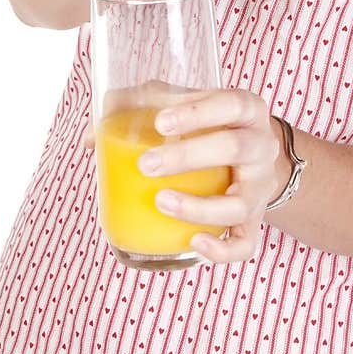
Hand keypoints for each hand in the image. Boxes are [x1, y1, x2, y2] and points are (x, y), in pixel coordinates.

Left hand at [84, 88, 282, 265]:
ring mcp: (260, 188)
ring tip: (161, 201)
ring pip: (241, 204)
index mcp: (247, 110)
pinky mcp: (255, 221)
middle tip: (147, 164)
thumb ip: (139, 106)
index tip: (160, 122)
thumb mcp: (184, 105)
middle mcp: (261, 146)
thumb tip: (91, 137)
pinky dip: (222, 249)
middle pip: (235, 148)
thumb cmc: (208, 125)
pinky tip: (193, 242)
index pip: (231, 104)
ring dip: (199, 207)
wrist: (250, 157)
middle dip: (188, 157)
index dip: (198, 112)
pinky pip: (246, 244)